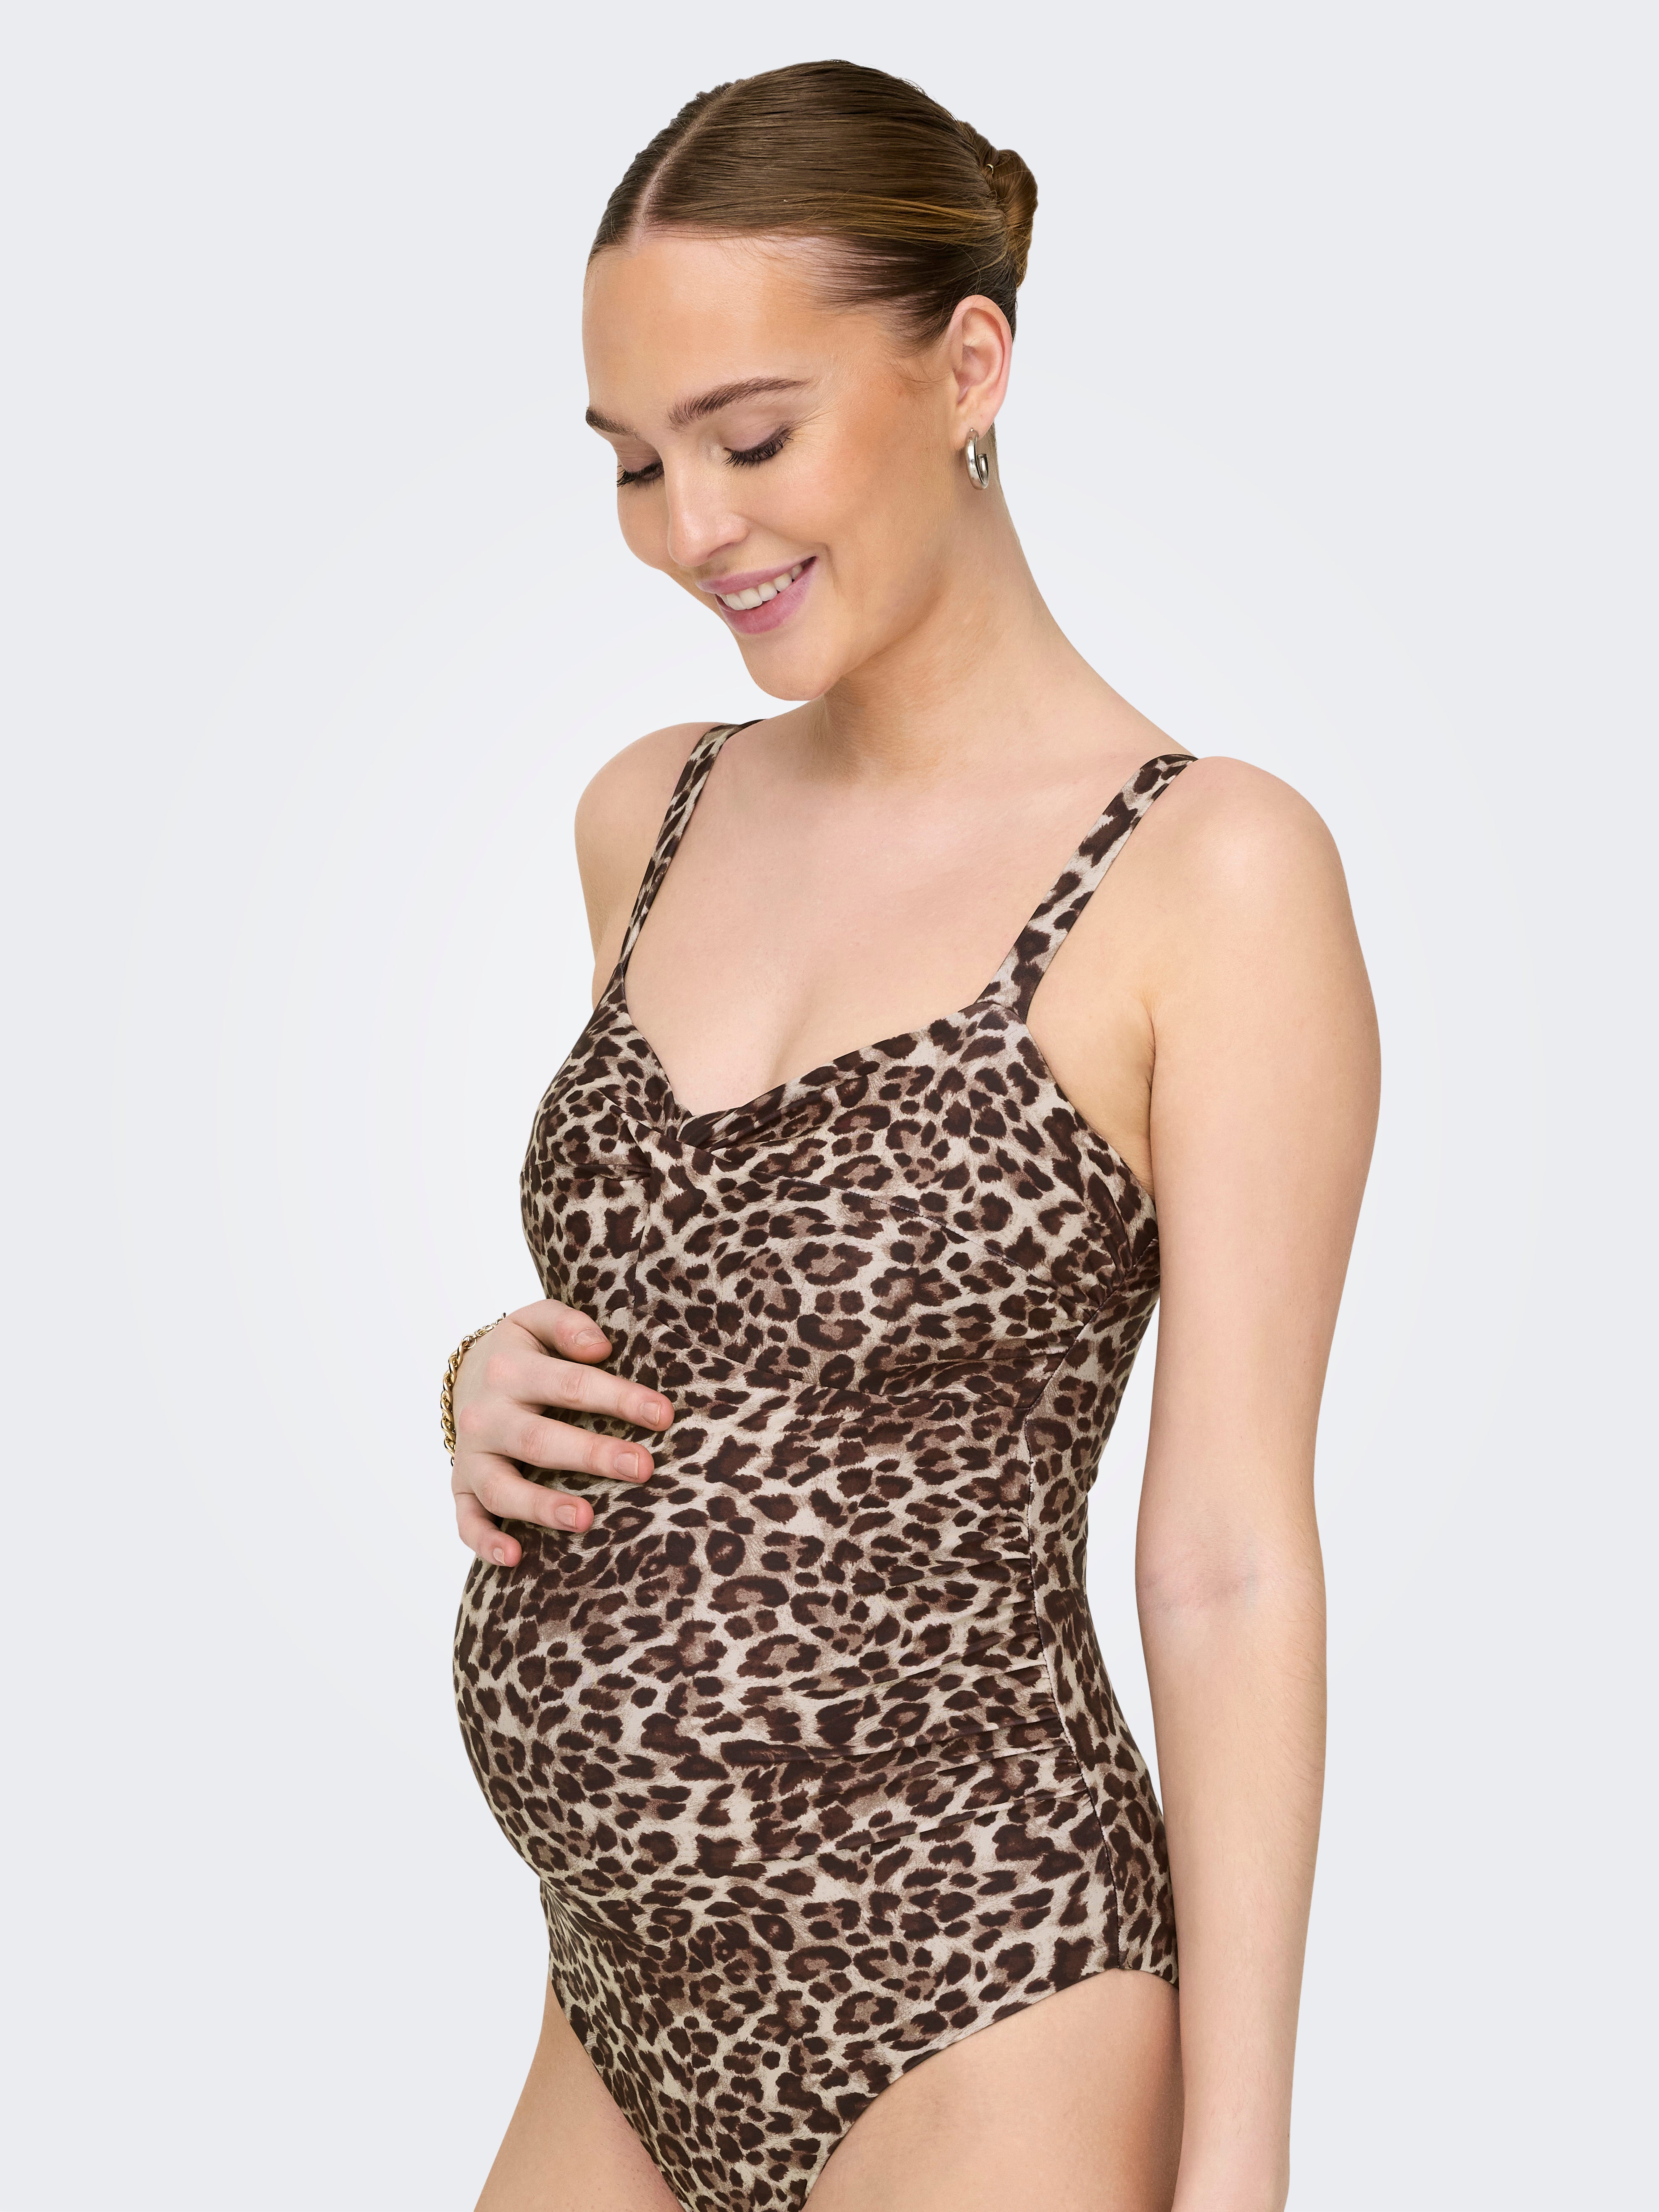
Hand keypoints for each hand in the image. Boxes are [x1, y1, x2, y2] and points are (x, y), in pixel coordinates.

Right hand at [450, 1299, 672, 1566]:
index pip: (571, 1384)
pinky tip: (515, 1558)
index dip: (618, 1399)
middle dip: (592, 1455)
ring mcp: (471, 1457)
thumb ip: (566, 1324)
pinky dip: (486, 1542)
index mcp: (510, 1370)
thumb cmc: (520, 1353)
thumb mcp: (535, 1322)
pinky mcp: (462, 1488)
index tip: (663, 1415)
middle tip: (642, 1468)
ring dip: (541, 1506)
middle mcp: (485, 1416)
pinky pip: (467, 1521)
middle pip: (540, 1439)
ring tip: (586, 1519)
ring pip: (502, 1488)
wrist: (464, 1377)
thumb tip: (600, 1347)